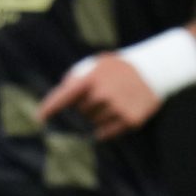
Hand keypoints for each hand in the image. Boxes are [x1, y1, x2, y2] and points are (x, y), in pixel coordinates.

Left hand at [37, 55, 160, 139]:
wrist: (156, 70)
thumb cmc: (122, 67)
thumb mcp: (99, 62)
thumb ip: (78, 76)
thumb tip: (63, 92)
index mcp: (92, 79)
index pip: (64, 96)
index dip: (49, 108)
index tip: (39, 118)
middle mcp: (103, 95)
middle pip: (81, 111)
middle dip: (86, 106)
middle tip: (102, 95)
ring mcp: (117, 109)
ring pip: (94, 122)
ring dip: (98, 116)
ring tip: (113, 102)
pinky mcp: (129, 120)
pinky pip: (107, 133)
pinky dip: (105, 129)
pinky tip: (114, 116)